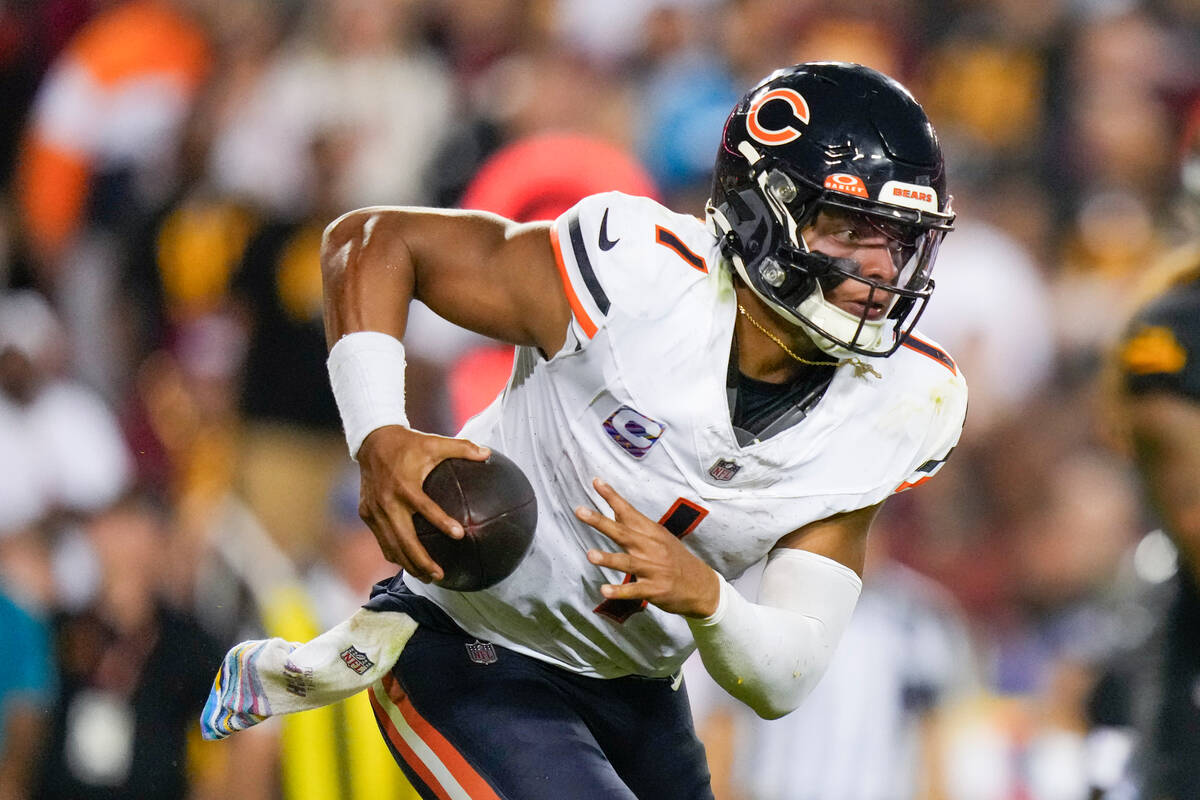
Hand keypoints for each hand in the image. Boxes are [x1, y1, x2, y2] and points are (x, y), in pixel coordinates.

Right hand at [356, 425, 489, 581]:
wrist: (371, 441)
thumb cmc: (408, 443)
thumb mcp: (435, 442)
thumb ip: (462, 448)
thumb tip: (488, 453)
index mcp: (405, 486)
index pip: (425, 508)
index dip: (442, 522)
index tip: (460, 535)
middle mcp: (388, 502)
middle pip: (404, 540)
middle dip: (421, 561)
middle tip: (439, 575)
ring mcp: (374, 511)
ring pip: (391, 546)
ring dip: (408, 564)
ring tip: (427, 577)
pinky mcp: (366, 514)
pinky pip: (382, 540)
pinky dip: (394, 553)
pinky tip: (408, 562)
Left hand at [576, 478, 719, 617]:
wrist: (702, 587)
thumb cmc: (677, 560)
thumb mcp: (660, 539)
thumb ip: (637, 528)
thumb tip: (615, 512)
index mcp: (652, 533)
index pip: (629, 511)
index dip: (612, 497)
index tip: (596, 482)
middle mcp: (652, 548)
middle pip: (623, 532)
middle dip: (600, 522)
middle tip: (580, 511)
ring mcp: (653, 569)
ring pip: (627, 562)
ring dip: (608, 558)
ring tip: (590, 555)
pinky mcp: (655, 590)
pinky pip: (634, 590)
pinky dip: (619, 590)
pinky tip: (604, 590)